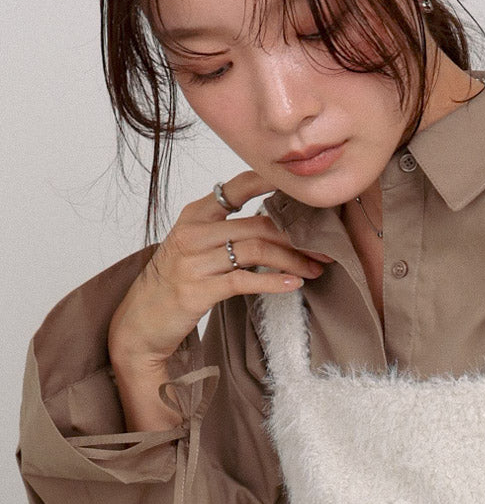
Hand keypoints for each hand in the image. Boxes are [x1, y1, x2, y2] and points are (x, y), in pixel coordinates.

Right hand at [108, 171, 331, 430]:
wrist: (142, 321)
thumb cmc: (177, 281)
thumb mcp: (196, 246)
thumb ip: (227, 229)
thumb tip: (276, 223)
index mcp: (195, 214)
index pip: (236, 188)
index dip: (269, 182)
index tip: (301, 186)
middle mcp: (193, 232)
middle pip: (257, 225)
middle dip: (296, 237)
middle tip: (323, 248)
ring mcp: (194, 260)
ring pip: (256, 250)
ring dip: (292, 260)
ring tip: (314, 269)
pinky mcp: (198, 289)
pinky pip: (245, 280)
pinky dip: (274, 281)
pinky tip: (294, 285)